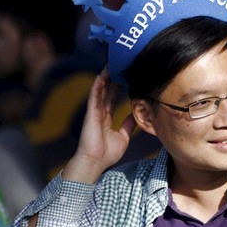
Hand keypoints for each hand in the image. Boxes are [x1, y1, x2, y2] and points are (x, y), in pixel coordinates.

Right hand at [62, 67, 137, 183]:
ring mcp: (95, 112)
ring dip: (105, 78)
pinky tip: (102, 75)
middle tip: (119, 65)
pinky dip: (98, 86)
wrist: (95, 162)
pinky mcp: (91, 114)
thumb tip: (136, 117)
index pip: (113, 99)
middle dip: (113, 79)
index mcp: (107, 119)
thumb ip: (128, 126)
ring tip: (111, 64)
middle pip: (107, 92)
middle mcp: (100, 113)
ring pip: (101, 91)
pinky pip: (95, 97)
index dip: (118, 88)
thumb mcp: (124, 137)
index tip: (125, 77)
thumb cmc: (107, 154)